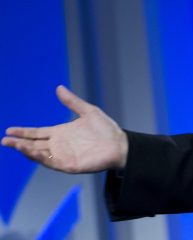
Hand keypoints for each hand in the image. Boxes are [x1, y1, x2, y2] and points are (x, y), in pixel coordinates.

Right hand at [1, 85, 127, 172]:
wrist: (120, 144)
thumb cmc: (106, 129)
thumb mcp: (88, 111)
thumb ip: (72, 102)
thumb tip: (59, 88)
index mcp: (61, 133)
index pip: (37, 133)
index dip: (23, 132)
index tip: (9, 130)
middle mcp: (59, 145)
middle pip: (34, 144)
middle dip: (18, 143)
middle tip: (4, 140)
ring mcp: (63, 156)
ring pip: (39, 154)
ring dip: (26, 150)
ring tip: (13, 144)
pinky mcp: (68, 164)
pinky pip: (51, 162)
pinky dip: (40, 157)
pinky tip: (31, 151)